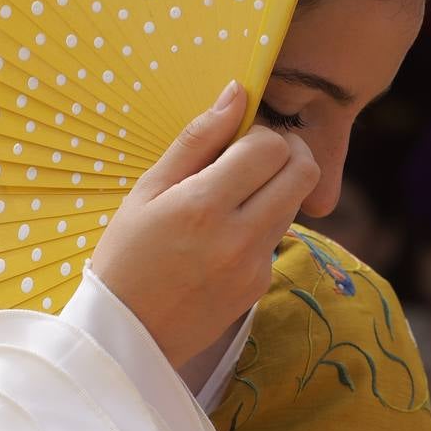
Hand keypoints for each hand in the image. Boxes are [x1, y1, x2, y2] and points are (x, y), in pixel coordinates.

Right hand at [91, 80, 320, 368]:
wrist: (127, 337)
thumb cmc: (127, 254)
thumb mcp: (148, 190)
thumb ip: (196, 140)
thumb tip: (236, 93)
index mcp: (204, 204)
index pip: (270, 146)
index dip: (259, 132)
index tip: (237, 138)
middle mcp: (239, 235)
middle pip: (303, 171)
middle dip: (288, 151)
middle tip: (255, 154)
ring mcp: (255, 265)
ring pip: (295, 202)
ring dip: (278, 185)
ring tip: (235, 193)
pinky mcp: (261, 285)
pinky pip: (277, 236)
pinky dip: (263, 221)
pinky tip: (226, 232)